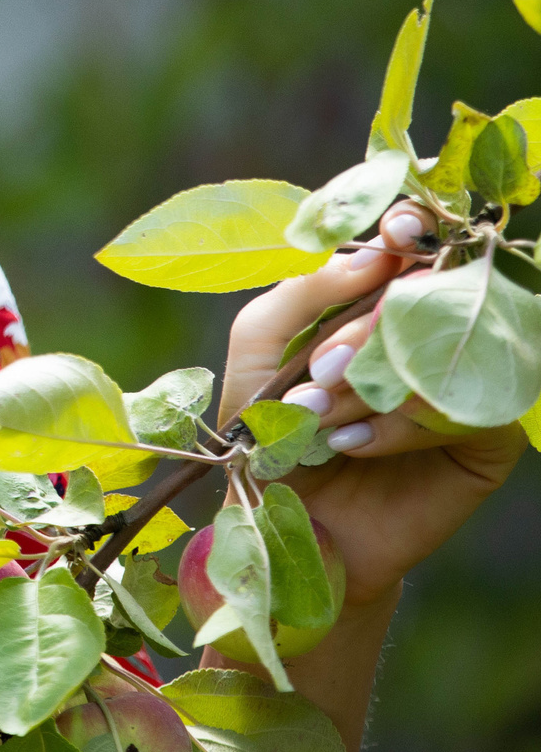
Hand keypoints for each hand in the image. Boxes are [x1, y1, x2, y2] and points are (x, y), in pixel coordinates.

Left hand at [223, 203, 525, 606]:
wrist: (288, 522)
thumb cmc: (269, 427)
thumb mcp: (261, 349)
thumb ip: (302, 292)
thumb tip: (373, 257)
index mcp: (382, 299)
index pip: (414, 245)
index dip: (411, 230)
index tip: (395, 235)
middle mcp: (434, 333)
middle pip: (429, 296)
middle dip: (363, 334)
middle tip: (318, 372)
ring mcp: (469, 382)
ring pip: (447, 351)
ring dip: (371, 385)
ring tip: (319, 419)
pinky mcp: (490, 439)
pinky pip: (463, 409)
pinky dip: (400, 424)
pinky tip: (355, 445)